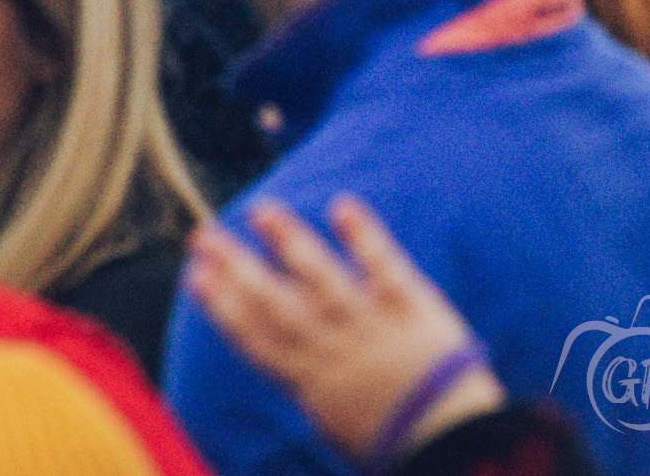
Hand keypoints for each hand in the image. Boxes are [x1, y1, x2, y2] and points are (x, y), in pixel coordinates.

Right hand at [188, 195, 506, 463]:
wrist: (453, 445)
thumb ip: (315, 387)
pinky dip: (362, 236)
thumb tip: (289, 363)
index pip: (256, 338)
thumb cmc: (399, 440)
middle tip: (203, 235)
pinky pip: (383, 267)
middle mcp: (333, 351)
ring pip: (321, 279)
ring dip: (288, 241)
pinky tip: (341, 205)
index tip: (196, 275)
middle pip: (274, 304)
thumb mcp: (339, 424)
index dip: (222, 305)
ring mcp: (370, 327)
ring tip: (260, 210)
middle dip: (235, 268)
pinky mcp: (411, 309)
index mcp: (312, 383)